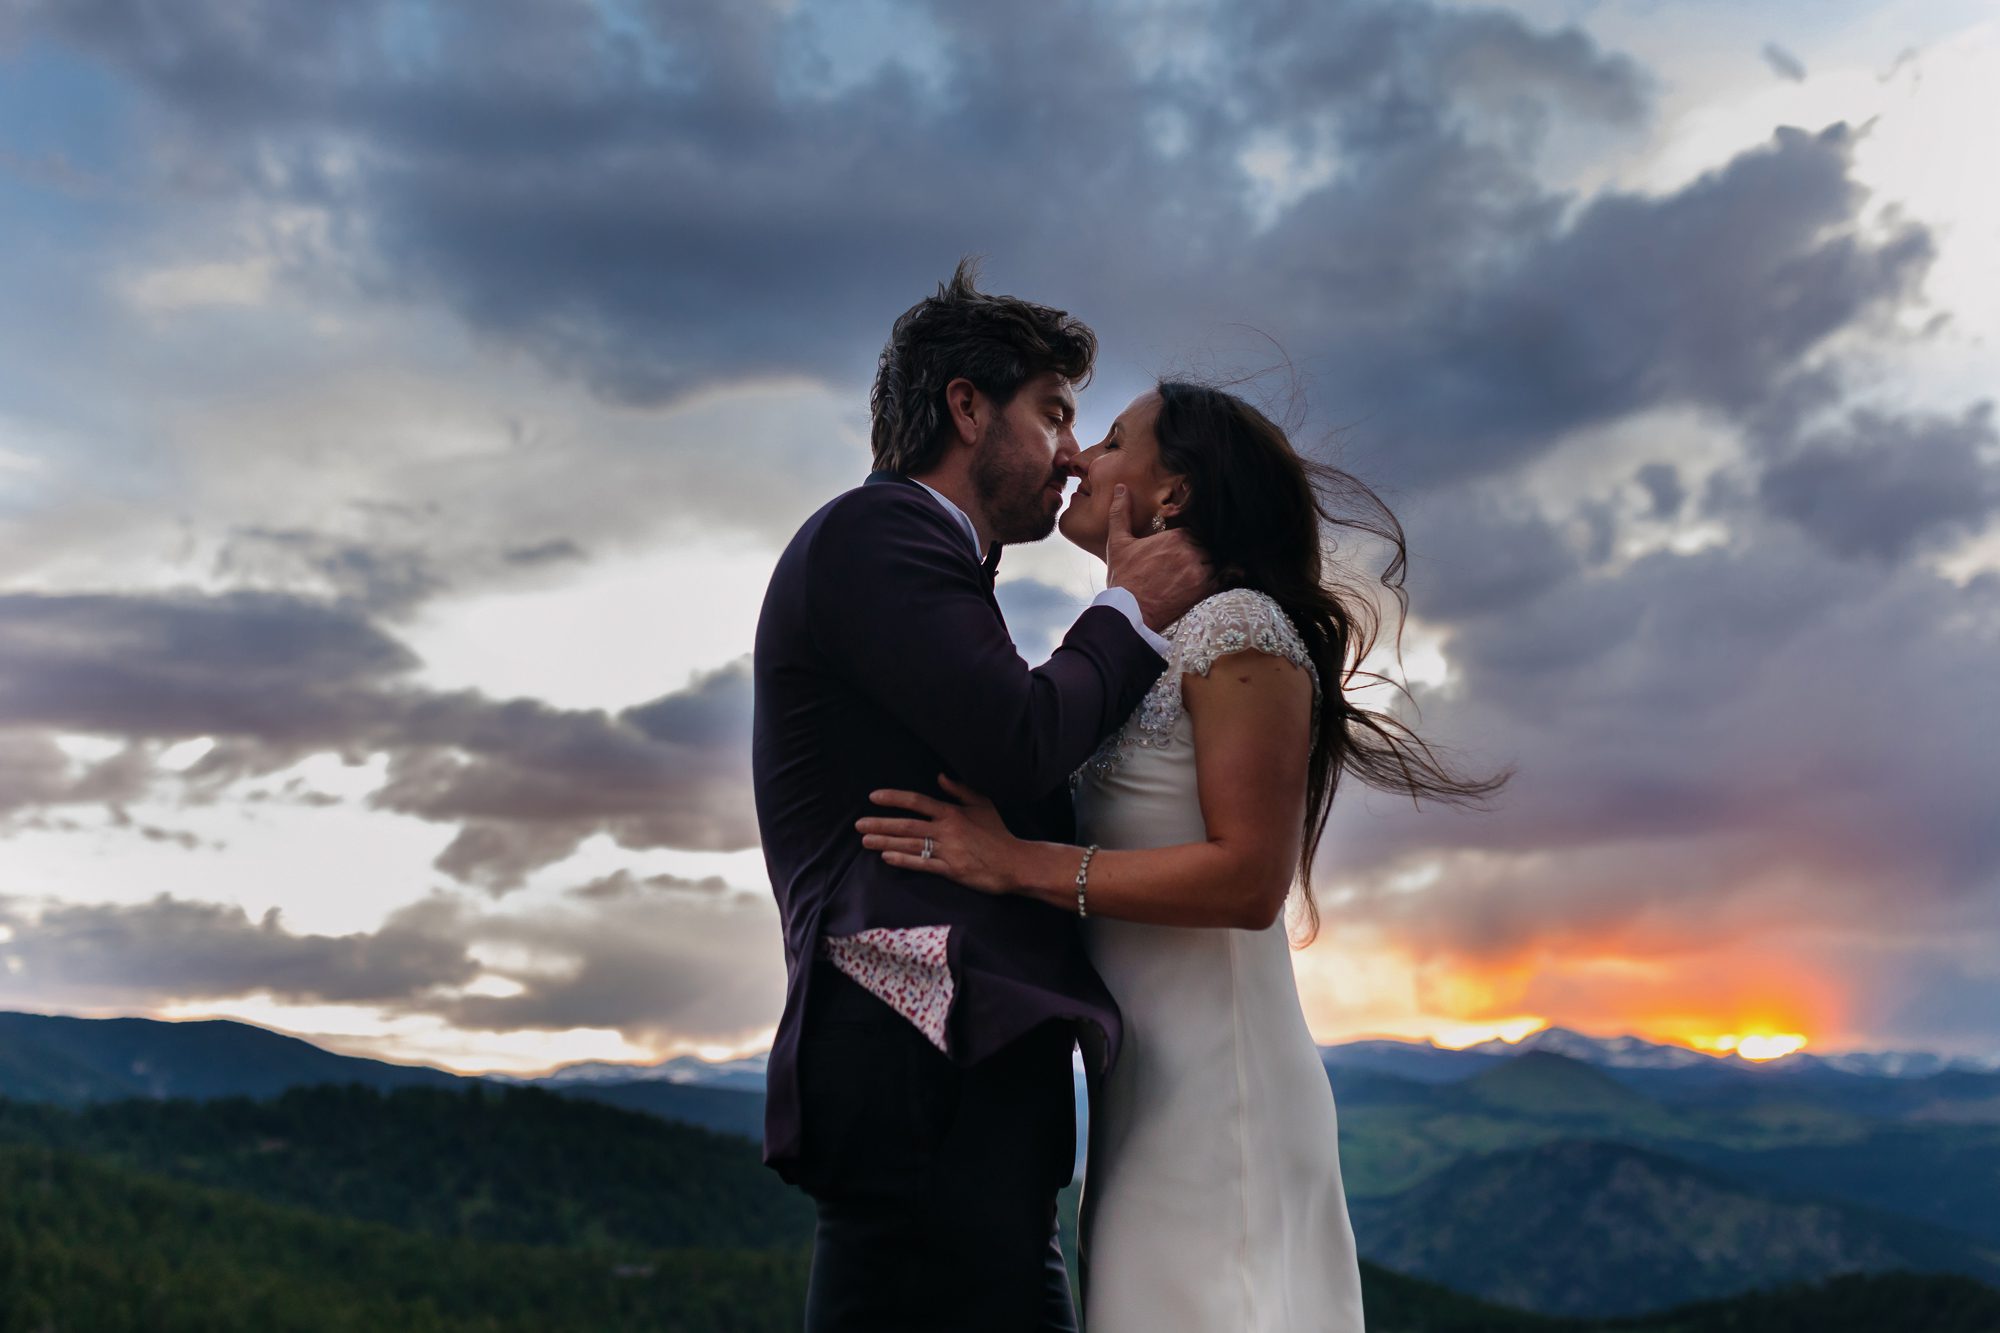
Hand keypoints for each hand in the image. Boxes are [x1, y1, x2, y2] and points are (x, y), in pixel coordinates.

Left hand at [856, 774, 1021, 894]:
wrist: (1015, 863)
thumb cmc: (998, 833)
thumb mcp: (983, 804)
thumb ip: (960, 790)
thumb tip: (940, 776)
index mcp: (952, 812)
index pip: (917, 801)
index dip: (894, 798)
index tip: (874, 797)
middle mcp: (947, 829)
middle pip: (907, 825)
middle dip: (880, 824)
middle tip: (859, 824)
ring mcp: (948, 850)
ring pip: (910, 844)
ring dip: (885, 842)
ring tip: (865, 841)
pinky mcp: (951, 870)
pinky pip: (922, 864)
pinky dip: (903, 860)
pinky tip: (887, 858)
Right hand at [1104, 484, 1213, 629]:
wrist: (1129, 612)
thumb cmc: (1123, 577)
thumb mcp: (1117, 542)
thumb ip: (1120, 513)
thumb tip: (1121, 488)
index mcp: (1175, 536)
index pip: (1197, 528)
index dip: (1193, 536)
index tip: (1187, 544)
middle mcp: (1191, 550)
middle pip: (1208, 543)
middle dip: (1203, 549)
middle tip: (1195, 557)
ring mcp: (1200, 570)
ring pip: (1217, 559)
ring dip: (1212, 562)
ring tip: (1204, 568)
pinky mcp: (1204, 589)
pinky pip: (1224, 577)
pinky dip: (1224, 577)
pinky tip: (1219, 578)